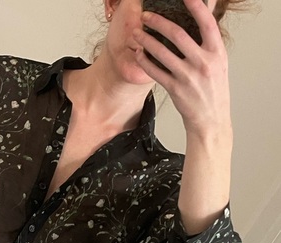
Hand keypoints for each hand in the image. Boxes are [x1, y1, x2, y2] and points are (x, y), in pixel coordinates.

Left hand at [132, 0, 231, 136]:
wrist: (210, 119)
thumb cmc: (213, 90)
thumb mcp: (218, 63)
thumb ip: (208, 44)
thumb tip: (200, 21)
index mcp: (217, 52)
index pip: (207, 22)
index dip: (196, 6)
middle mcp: (203, 62)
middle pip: (178, 35)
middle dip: (159, 22)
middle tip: (146, 16)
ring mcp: (188, 76)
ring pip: (162, 53)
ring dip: (146, 41)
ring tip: (136, 34)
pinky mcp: (175, 89)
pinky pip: (155, 72)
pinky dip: (145, 62)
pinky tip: (138, 54)